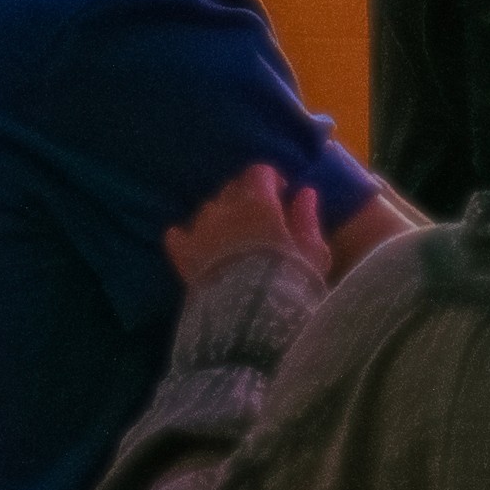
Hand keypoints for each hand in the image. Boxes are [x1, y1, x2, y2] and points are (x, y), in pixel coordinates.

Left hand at [165, 166, 328, 295]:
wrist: (249, 317)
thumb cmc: (290, 280)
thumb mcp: (312, 250)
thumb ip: (306, 218)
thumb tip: (305, 192)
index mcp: (259, 203)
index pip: (258, 172)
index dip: (271, 179)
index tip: (283, 193)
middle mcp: (225, 209)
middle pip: (232, 187)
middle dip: (246, 194)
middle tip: (261, 214)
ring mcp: (199, 231)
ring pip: (208, 208)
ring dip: (221, 213)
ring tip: (233, 232)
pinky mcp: (183, 255)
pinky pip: (177, 234)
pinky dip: (186, 234)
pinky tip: (194, 241)